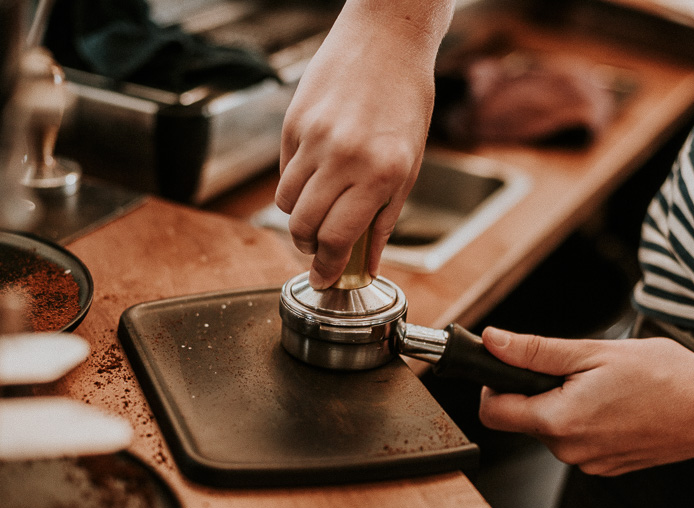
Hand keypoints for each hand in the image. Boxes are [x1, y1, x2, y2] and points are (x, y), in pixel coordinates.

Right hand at [275, 2, 451, 288]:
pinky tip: (315, 175)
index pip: (338, 238)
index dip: (327, 267)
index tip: (323, 279)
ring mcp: (315, 139)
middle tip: (318, 250)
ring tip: (317, 212)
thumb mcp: (408, 168)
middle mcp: (345, 158)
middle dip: (309, 247)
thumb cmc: (406, 104)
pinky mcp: (294, 123)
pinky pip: (284, 171)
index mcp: (382, 173)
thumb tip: (366, 265)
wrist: (386, 43)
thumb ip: (384, 220)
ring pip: (288, 202)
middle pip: (305, 226)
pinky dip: (295, 184)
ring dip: (298, 218)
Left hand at [478, 327, 693, 475]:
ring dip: (563, 404)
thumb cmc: (665, 378)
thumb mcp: (593, 352)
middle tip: (574, 368)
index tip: (508, 366)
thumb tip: (493, 342)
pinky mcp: (607, 466)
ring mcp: (590, 463)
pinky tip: (616, 403)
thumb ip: (535, 351)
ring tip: (603, 385)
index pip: (493, 412)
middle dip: (536, 391)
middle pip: (524, 418)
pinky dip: (586, 420)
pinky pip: (578, 440)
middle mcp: (569, 451)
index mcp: (559, 422)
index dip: (492, 385)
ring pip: (552, 429)